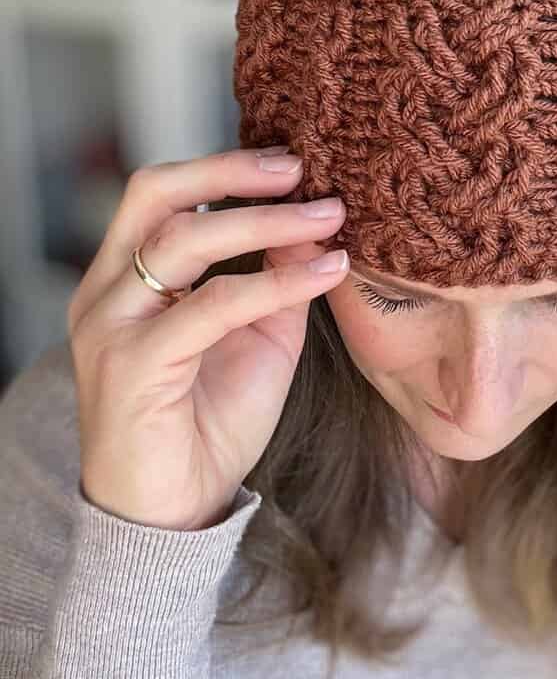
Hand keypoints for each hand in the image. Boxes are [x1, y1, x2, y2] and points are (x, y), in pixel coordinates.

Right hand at [67, 146, 350, 530]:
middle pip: (155, 196)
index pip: (161, 195)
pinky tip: (327, 273)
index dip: (224, 169)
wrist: (175, 514)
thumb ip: (278, 277)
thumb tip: (315, 221)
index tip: (292, 164)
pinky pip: (211, 306)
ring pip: (183, 241)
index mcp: (126, 279)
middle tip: (298, 168)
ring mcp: (111, 328)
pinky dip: (276, 282)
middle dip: (230, 172)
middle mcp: (106, 294)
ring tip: (328, 218)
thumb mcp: (260, 335)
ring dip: (265, 221)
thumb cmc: (212, 421)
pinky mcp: (131, 368)